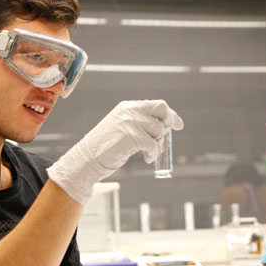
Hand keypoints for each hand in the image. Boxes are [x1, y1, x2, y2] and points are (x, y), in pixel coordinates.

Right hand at [47, 100, 183, 203]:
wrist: (87, 159)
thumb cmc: (106, 148)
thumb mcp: (123, 129)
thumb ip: (140, 123)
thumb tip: (165, 126)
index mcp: (128, 107)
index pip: (157, 105)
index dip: (170, 115)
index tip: (178, 124)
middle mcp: (130, 111)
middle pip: (162, 109)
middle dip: (169, 122)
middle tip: (164, 137)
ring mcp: (130, 122)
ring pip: (159, 130)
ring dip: (157, 144)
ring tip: (147, 152)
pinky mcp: (131, 136)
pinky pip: (152, 144)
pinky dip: (152, 153)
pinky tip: (145, 158)